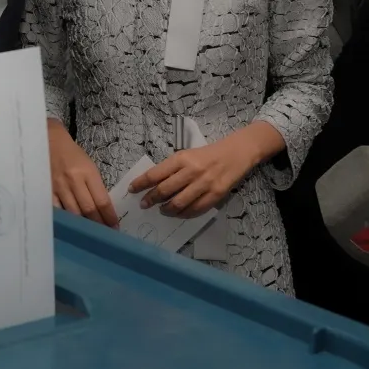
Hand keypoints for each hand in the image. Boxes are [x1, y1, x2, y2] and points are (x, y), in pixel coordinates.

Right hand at [48, 119, 116, 226]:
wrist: (48, 140)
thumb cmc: (71, 154)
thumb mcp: (88, 166)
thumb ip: (95, 186)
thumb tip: (102, 208)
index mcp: (87, 173)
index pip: (102, 200)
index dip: (109, 216)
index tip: (115, 227)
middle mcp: (73, 181)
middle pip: (89, 209)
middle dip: (99, 224)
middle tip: (106, 235)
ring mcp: (59, 187)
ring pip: (73, 212)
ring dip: (84, 225)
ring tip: (91, 234)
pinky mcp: (46, 190)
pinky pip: (57, 210)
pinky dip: (66, 219)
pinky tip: (71, 227)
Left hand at [130, 125, 275, 217]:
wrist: (236, 153)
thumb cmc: (207, 154)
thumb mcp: (186, 155)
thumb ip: (171, 168)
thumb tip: (152, 184)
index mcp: (181, 158)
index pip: (155, 174)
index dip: (141, 184)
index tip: (132, 190)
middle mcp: (191, 171)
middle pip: (165, 190)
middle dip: (151, 199)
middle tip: (144, 204)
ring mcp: (204, 184)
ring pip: (179, 203)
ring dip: (166, 210)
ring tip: (161, 210)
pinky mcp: (216, 195)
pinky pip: (196, 210)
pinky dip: (184, 214)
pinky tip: (178, 214)